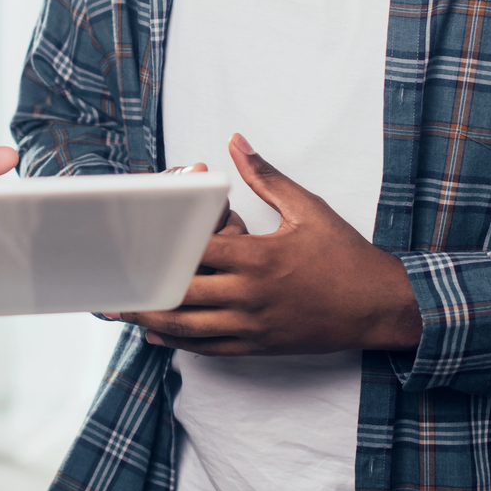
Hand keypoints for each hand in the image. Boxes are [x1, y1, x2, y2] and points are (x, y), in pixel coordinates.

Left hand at [118, 134, 421, 355]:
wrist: (378, 305)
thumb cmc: (344, 255)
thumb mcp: (307, 208)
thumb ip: (265, 177)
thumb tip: (236, 141)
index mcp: (260, 257)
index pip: (197, 252)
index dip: (163, 247)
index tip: (134, 241)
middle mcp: (252, 294)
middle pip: (183, 293)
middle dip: (146, 287)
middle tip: (112, 281)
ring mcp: (254, 325)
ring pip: (191, 328)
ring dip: (154, 319)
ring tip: (123, 310)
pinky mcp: (260, 346)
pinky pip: (211, 349)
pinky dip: (180, 343)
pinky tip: (158, 334)